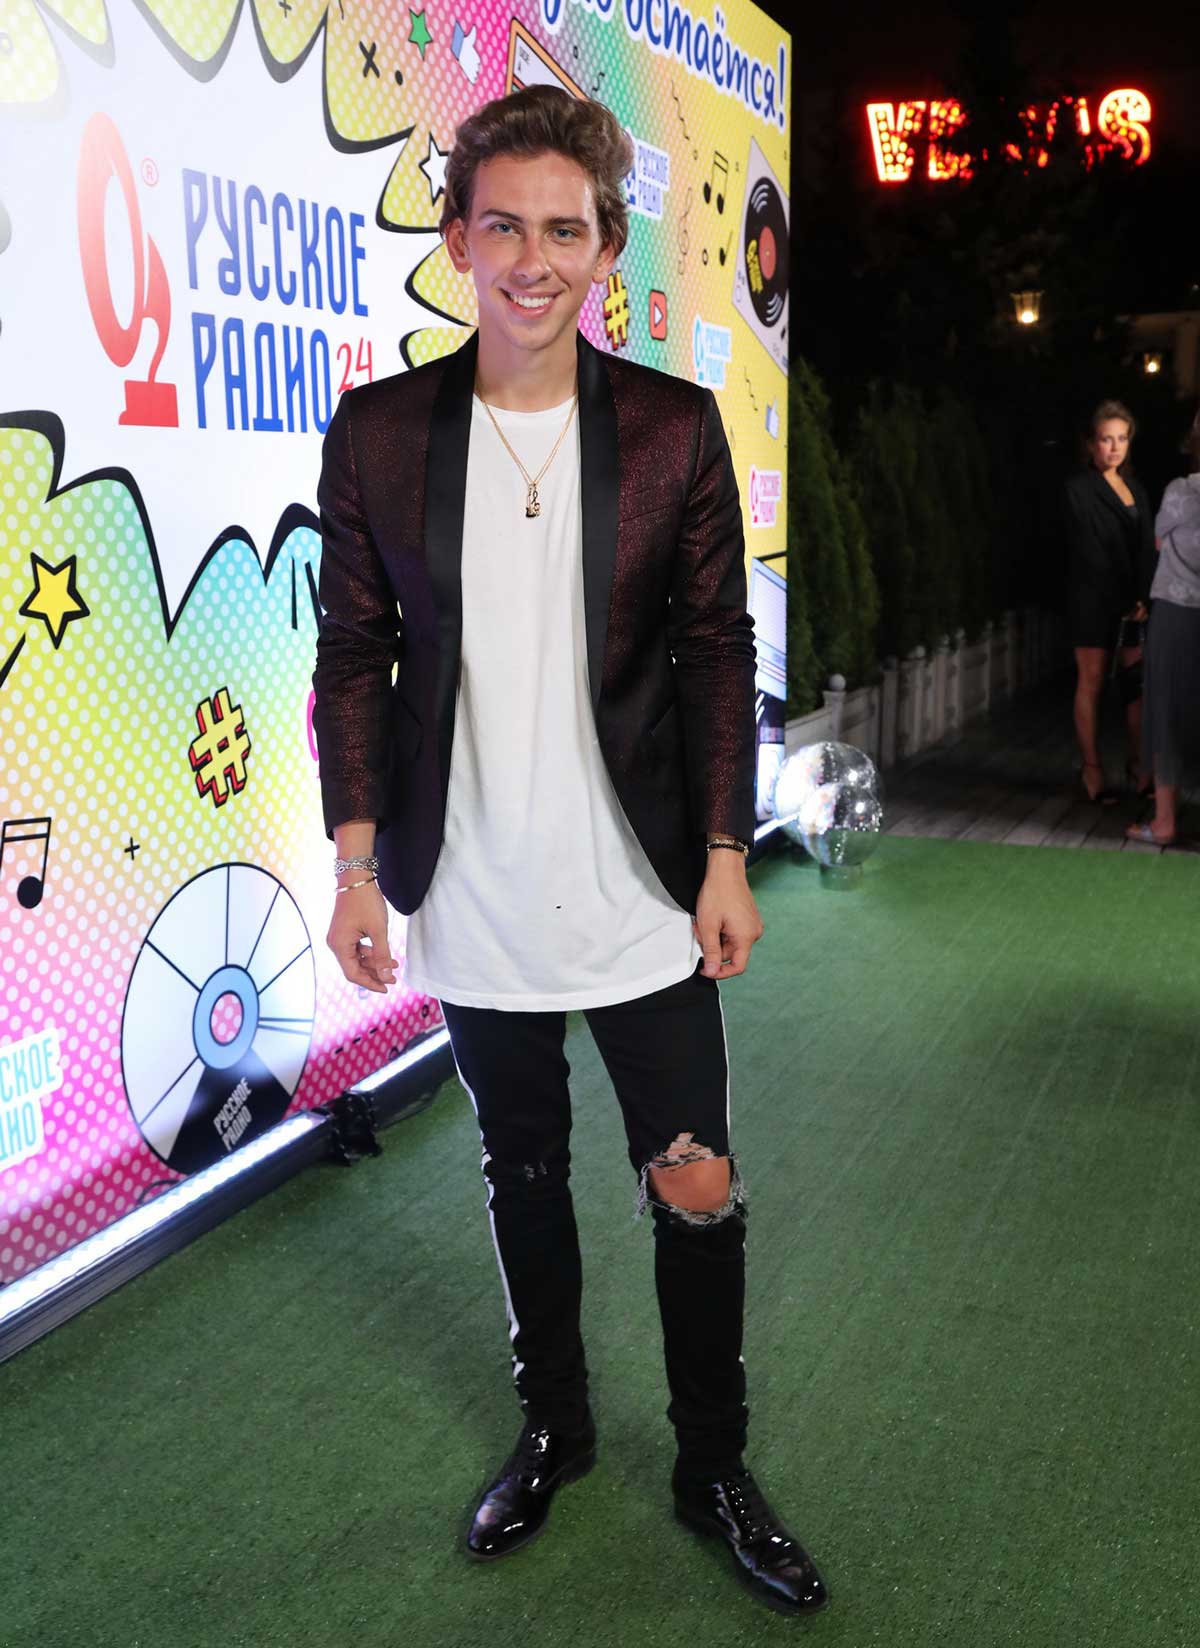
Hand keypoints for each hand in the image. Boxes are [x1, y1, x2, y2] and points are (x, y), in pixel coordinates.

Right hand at [327, 881, 396, 992]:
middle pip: (354, 968)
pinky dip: (370, 953)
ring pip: (357, 958)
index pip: (353, 974)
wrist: (356, 878)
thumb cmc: (366, 902)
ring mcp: (339, 937)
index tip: (387, 988)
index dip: (370, 983)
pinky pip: (356, 949)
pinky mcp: (344, 932)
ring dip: (374, 963)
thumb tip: (385, 977)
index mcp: (339, 946)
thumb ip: (382, 955)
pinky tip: (385, 954)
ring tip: (394, 965)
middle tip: (394, 978)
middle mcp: (335, 944)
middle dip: (375, 974)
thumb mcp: (378, 930)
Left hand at [693, 856, 763, 978]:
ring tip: (704, 922)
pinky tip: (713, 918)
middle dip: (712, 947)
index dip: (720, 972)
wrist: (725, 869)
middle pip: (731, 953)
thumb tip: (712, 971)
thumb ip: (711, 951)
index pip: (737, 967)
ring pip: (730, 942)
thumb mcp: (709, 925)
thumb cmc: (718, 893)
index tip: (705, 969)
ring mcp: (752, 924)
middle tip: (699, 931)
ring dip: (715, 937)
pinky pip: (734, 932)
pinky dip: (720, 930)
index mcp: (747, 937)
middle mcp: (754, 932)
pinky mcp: (748, 918)